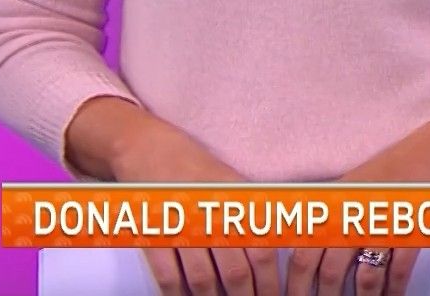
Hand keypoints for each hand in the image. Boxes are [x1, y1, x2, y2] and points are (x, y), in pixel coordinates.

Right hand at [67, 98, 281, 295]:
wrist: (148, 148)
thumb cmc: (198, 170)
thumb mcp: (235, 184)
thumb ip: (257, 212)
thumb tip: (281, 245)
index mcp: (237, 202)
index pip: (263, 251)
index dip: (270, 280)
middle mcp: (213, 215)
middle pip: (236, 271)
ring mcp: (181, 226)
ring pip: (203, 279)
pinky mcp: (152, 234)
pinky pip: (168, 275)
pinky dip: (177, 294)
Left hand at [288, 105, 429, 295]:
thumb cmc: (390, 170)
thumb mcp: (350, 188)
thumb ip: (327, 217)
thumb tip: (301, 254)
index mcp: (335, 204)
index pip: (303, 253)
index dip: (295, 284)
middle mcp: (356, 215)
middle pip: (330, 270)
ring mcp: (385, 223)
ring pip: (365, 276)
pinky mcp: (412, 230)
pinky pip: (398, 270)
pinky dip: (394, 290)